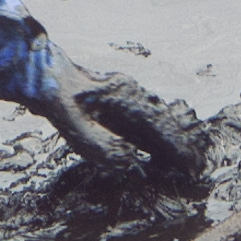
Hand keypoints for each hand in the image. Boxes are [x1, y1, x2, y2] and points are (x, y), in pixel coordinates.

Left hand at [37, 72, 212, 183]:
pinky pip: (146, 121)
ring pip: (159, 120)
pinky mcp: (119, 102)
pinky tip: (162, 153)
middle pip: (166, 122)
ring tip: (189, 164)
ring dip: (174, 141)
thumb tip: (129, 160)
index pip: (161, 126)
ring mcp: (126, 96)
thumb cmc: (54, 95)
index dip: (179, 148)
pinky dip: (159, 137)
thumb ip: (99, 144)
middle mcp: (131, 94)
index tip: (193, 167)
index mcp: (125, 98)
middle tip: (200, 168)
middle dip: (184, 145)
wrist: (40, 71)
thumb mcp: (72, 123)